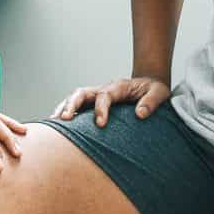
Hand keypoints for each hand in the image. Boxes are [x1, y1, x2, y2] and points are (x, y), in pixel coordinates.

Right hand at [52, 76, 170, 126]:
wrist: (149, 85)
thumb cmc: (154, 90)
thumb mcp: (160, 92)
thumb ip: (151, 102)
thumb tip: (140, 114)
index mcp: (117, 87)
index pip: (103, 95)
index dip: (100, 109)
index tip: (100, 124)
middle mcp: (103, 89)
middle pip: (81, 93)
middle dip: (71, 105)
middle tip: (64, 119)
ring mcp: (95, 96)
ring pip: (74, 98)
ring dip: (63, 108)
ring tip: (53, 122)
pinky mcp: (93, 104)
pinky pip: (76, 107)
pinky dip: (65, 113)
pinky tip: (59, 128)